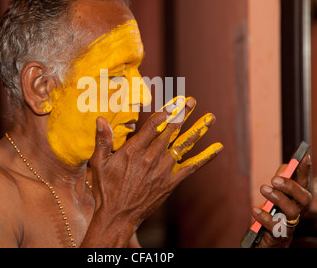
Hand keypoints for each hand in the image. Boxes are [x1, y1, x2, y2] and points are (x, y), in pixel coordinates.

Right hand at [88, 97, 223, 238]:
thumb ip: (102, 140)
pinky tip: (218, 148)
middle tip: (192, 100)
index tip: (175, 100)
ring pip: (183, 145)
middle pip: (171, 131)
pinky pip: (191, 167)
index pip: (153, 125)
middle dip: (182, 114)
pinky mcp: (170, 182)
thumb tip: (100, 119)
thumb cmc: (106, 189)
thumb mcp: (99, 163)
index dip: (166, 111)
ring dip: (197, 130)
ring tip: (210, 117)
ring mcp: (163, 170)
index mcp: (133, 151)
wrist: (118, 216)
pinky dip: (206, 157)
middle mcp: (151, 158)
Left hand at [253, 154, 311, 247]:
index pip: (304, 184)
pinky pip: (275, 227)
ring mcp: (290, 224)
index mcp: (296, 200)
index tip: (304, 157)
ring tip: (264, 189)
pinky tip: (255, 210)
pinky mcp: (279, 235)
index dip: (306, 171)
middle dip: (291, 186)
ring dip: (278, 198)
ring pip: (292, 211)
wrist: (266, 240)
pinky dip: (265, 217)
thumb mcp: (274, 196)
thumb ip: (279, 182)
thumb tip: (285, 167)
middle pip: (304, 198)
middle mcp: (297, 212)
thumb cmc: (271, 215)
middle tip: (274, 179)